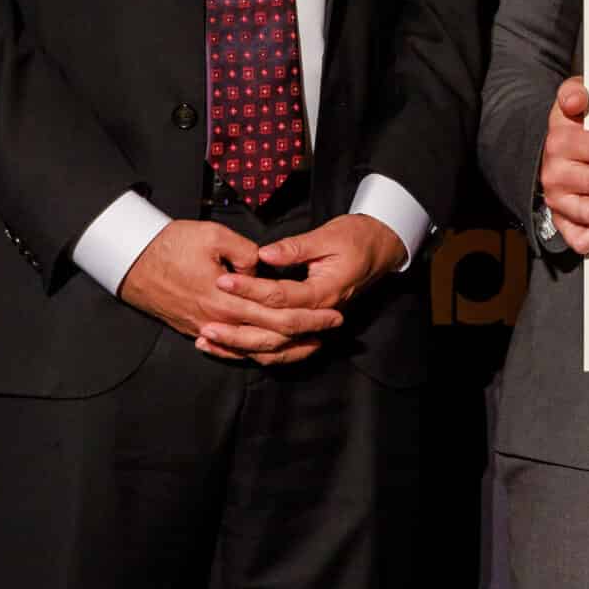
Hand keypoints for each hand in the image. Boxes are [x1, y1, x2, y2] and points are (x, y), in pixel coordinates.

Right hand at [118, 219, 342, 365]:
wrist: (129, 261)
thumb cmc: (170, 244)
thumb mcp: (212, 235)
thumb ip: (245, 253)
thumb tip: (262, 267)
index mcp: (226, 297)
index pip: (278, 314)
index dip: (308, 315)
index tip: (334, 310)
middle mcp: (218, 319)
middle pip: (270, 336)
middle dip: (306, 332)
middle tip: (333, 326)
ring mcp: (205, 328)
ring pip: (252, 349)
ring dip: (285, 348)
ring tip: (311, 343)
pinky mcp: (196, 330)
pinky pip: (230, 350)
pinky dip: (254, 352)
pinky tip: (270, 350)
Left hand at [201, 212, 408, 362]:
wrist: (381, 248)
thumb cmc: (357, 239)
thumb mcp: (328, 237)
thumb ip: (295, 248)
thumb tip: (264, 255)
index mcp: (325, 292)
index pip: (281, 296)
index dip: (250, 289)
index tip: (224, 281)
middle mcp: (319, 314)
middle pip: (274, 331)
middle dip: (238, 327)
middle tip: (207, 321)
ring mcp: (314, 324)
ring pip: (275, 348)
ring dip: (241, 346)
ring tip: (209, 341)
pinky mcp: (308, 326)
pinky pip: (280, 349)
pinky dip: (254, 351)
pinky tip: (230, 347)